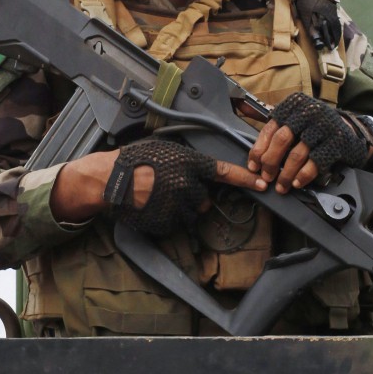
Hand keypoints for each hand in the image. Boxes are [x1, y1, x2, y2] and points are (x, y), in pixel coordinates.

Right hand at [50, 141, 265, 225]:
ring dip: (179, 208)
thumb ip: (186, 160)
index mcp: (190, 163)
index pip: (224, 172)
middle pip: (204, 198)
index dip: (246, 179)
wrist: (109, 180)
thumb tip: (200, 170)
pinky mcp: (168, 223)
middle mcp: (189, 185)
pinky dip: (166, 218)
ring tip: (156, 197)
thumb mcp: (164, 149)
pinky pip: (175, 224)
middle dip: (191, 196)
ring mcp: (178, 206)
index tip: (263, 185)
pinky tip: (151, 207)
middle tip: (168, 187)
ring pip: (190, 212)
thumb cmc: (134, 159)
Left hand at [249, 92, 370, 193]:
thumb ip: (272, 118)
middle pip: (282, 140)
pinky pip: (315, 162)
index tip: (253, 166)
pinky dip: (304, 175)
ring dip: (286, 174)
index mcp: (294, 105)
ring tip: (281, 186)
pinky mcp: (336, 141)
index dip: (259, 149)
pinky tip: (298, 183)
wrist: (351, 131)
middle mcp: (308, 112)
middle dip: (271, 163)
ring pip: (297, 154)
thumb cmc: (316, 127)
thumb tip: (241, 107)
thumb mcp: (295, 116)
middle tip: (266, 178)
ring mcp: (323, 126)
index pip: (270, 128)